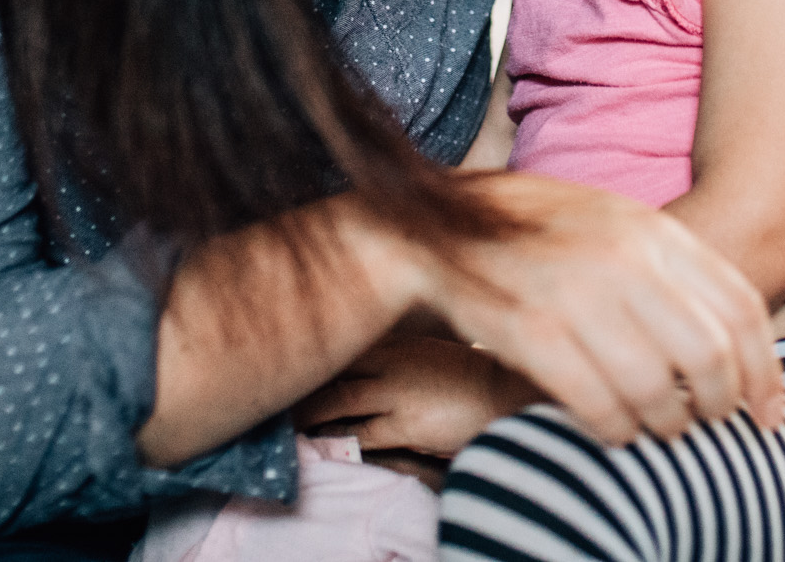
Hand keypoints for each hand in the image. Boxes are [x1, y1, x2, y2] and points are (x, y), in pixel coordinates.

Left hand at [296, 336, 535, 457]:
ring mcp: (395, 392)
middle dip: (303, 383)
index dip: (316, 353)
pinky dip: (337, 440)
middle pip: (331, 368)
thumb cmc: (470, 375)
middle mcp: (391, 359)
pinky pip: (358, 435)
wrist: (506, 394)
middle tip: (278, 395)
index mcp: (398, 339)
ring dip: (310, 415)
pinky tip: (322, 445)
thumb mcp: (430, 350)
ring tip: (289, 426)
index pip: (343, 342)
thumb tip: (369, 359)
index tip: (291, 360)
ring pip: (336, 401)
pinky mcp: (404, 425)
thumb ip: (398, 352)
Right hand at [422, 171, 784, 446]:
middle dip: (719, 405)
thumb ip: (672, 267)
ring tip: (659, 430)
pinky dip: (615, 429)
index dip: (766, 371)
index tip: (769, 413)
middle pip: (708, 354)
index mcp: (651, 230)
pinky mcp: (530, 330)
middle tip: (709, 425)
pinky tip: (614, 431)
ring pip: (655, 387)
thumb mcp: (615, 223)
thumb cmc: (535, 232)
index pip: (741, 307)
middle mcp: (621, 258)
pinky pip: (596, 402)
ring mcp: (574, 292)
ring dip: (665, 424)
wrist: (434, 225)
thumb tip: (740, 334)